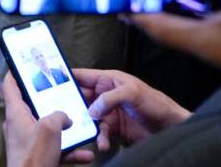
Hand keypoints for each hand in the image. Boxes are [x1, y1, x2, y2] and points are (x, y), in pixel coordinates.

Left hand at [2, 75, 93, 166]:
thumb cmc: (35, 155)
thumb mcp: (50, 127)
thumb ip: (59, 115)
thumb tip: (65, 118)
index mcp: (16, 113)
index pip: (9, 86)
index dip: (15, 73)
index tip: (23, 64)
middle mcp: (19, 126)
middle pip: (32, 107)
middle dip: (49, 101)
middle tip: (61, 93)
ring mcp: (28, 143)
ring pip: (48, 130)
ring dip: (64, 130)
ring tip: (80, 127)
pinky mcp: (37, 157)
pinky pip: (56, 150)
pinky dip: (70, 151)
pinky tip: (86, 154)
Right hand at [73, 68, 188, 152]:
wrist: (169, 127)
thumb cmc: (156, 103)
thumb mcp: (133, 93)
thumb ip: (110, 97)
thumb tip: (92, 108)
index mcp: (108, 79)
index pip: (82, 76)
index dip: (66, 77)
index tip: (50, 83)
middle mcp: (106, 94)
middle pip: (81, 98)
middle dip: (71, 106)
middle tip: (62, 114)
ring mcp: (108, 112)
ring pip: (88, 118)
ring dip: (85, 126)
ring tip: (85, 132)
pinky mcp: (113, 128)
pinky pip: (99, 133)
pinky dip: (99, 139)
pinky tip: (103, 145)